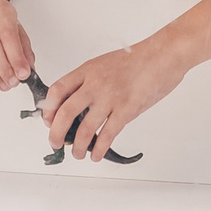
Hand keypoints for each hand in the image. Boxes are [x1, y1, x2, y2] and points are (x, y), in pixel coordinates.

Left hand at [40, 43, 185, 160]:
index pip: (58, 90)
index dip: (49, 109)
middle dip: (56, 133)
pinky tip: (96, 154)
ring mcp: (111, 97)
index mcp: (87, 70)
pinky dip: (98, 149)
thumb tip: (75, 105)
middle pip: (66, 112)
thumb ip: (89, 81)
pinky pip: (107, 135)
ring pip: (85, 129)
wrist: (162, 56)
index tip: (48, 120)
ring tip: (77, 153)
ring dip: (77, 146)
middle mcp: (95, 83)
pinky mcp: (127, 110)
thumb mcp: (105, 64)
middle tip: (55, 142)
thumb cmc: (137, 60)